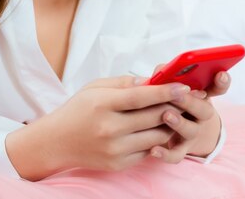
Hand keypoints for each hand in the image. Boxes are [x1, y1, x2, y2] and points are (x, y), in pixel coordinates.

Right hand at [5, 75, 188, 179]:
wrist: (56, 142)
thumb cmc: (77, 110)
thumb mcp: (95, 88)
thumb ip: (124, 83)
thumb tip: (151, 81)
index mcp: (103, 104)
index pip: (141, 97)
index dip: (165, 91)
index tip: (184, 86)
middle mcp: (109, 128)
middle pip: (153, 116)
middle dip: (174, 106)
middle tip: (187, 98)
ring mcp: (115, 149)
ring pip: (157, 136)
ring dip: (169, 124)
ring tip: (174, 113)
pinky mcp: (118, 163)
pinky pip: (148, 150)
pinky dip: (156, 140)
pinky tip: (157, 130)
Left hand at [145, 64, 227, 162]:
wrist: (190, 134)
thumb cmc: (178, 103)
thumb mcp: (177, 87)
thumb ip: (170, 75)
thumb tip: (160, 70)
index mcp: (203, 96)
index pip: (217, 87)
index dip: (221, 81)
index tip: (221, 74)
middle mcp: (201, 115)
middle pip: (203, 109)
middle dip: (190, 101)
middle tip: (177, 93)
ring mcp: (193, 132)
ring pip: (190, 130)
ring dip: (179, 123)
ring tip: (167, 115)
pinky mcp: (182, 148)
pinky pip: (176, 154)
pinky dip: (166, 154)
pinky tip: (154, 149)